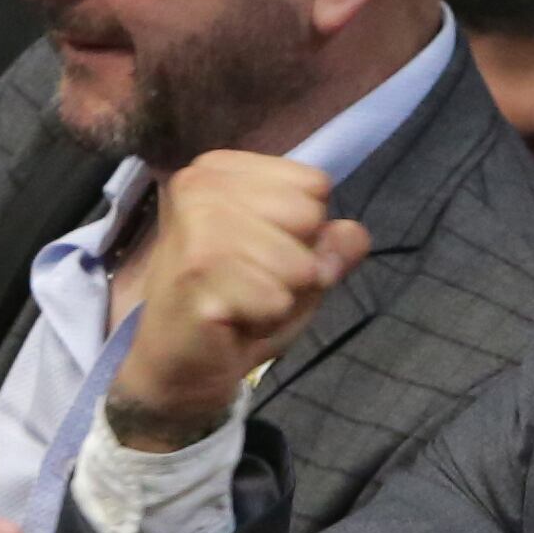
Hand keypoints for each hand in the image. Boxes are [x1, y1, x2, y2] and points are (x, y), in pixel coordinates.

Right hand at [108, 151, 367, 450]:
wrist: (178, 362)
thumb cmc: (237, 304)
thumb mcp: (296, 267)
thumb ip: (331, 245)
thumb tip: (355, 233)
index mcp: (220, 170)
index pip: (315, 184)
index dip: (305, 231)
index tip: (262, 253)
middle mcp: (200, 186)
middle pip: (309, 216)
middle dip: (297, 262)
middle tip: (252, 283)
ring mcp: (195, 228)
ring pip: (298, 261)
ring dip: (283, 295)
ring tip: (245, 302)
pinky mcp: (196, 275)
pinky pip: (277, 298)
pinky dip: (268, 318)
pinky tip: (234, 320)